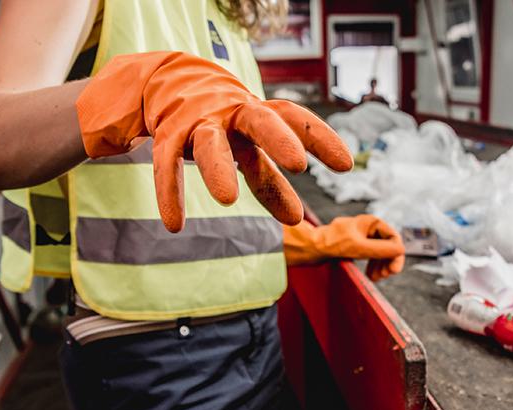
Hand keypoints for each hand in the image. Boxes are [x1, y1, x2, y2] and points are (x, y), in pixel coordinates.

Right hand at [76, 51, 352, 230]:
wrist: (168, 82)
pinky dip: (169, 191)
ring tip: (228, 200)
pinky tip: (174, 224)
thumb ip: (269, 180)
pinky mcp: (168, 135)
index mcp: (259, 112)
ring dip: (218, 168)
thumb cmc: (224, 123)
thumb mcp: (250, 144)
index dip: (321, 138)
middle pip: (260, 121)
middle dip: (279, 139)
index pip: (295, 118)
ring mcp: (199, 122)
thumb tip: (298, 220)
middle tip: (299, 164)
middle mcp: (233, 112)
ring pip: (210, 143)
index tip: (346, 165)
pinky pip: (167, 163)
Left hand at [283, 215, 404, 280]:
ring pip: (381, 253)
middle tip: (384, 276)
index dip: (396, 254)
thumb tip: (401, 250)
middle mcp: (369, 228)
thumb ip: (380, 249)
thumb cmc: (332, 244)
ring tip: (376, 279)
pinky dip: (373, 266)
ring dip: (381, 266)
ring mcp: (363, 237)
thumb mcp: (358, 247)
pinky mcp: (356, 247)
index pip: (393, 237)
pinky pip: (371, 257)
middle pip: (389, 245)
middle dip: (388, 261)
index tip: (393, 270)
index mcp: (371, 222)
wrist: (310, 247)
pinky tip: (371, 276)